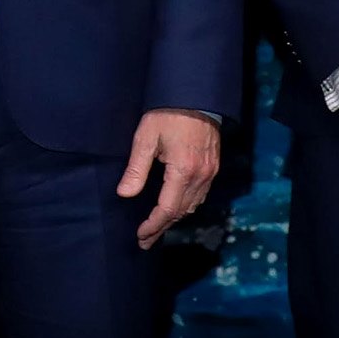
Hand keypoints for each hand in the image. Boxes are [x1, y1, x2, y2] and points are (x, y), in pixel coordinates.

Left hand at [115, 109, 220, 248]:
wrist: (195, 97)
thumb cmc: (166, 114)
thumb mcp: (145, 138)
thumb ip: (136, 169)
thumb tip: (125, 194)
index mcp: (183, 171)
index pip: (167, 208)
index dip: (153, 225)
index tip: (140, 235)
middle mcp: (201, 176)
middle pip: (181, 211)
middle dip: (162, 227)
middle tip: (145, 240)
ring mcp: (210, 172)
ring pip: (193, 205)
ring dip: (174, 218)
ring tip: (156, 228)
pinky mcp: (213, 167)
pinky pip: (200, 195)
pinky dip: (186, 205)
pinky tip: (174, 208)